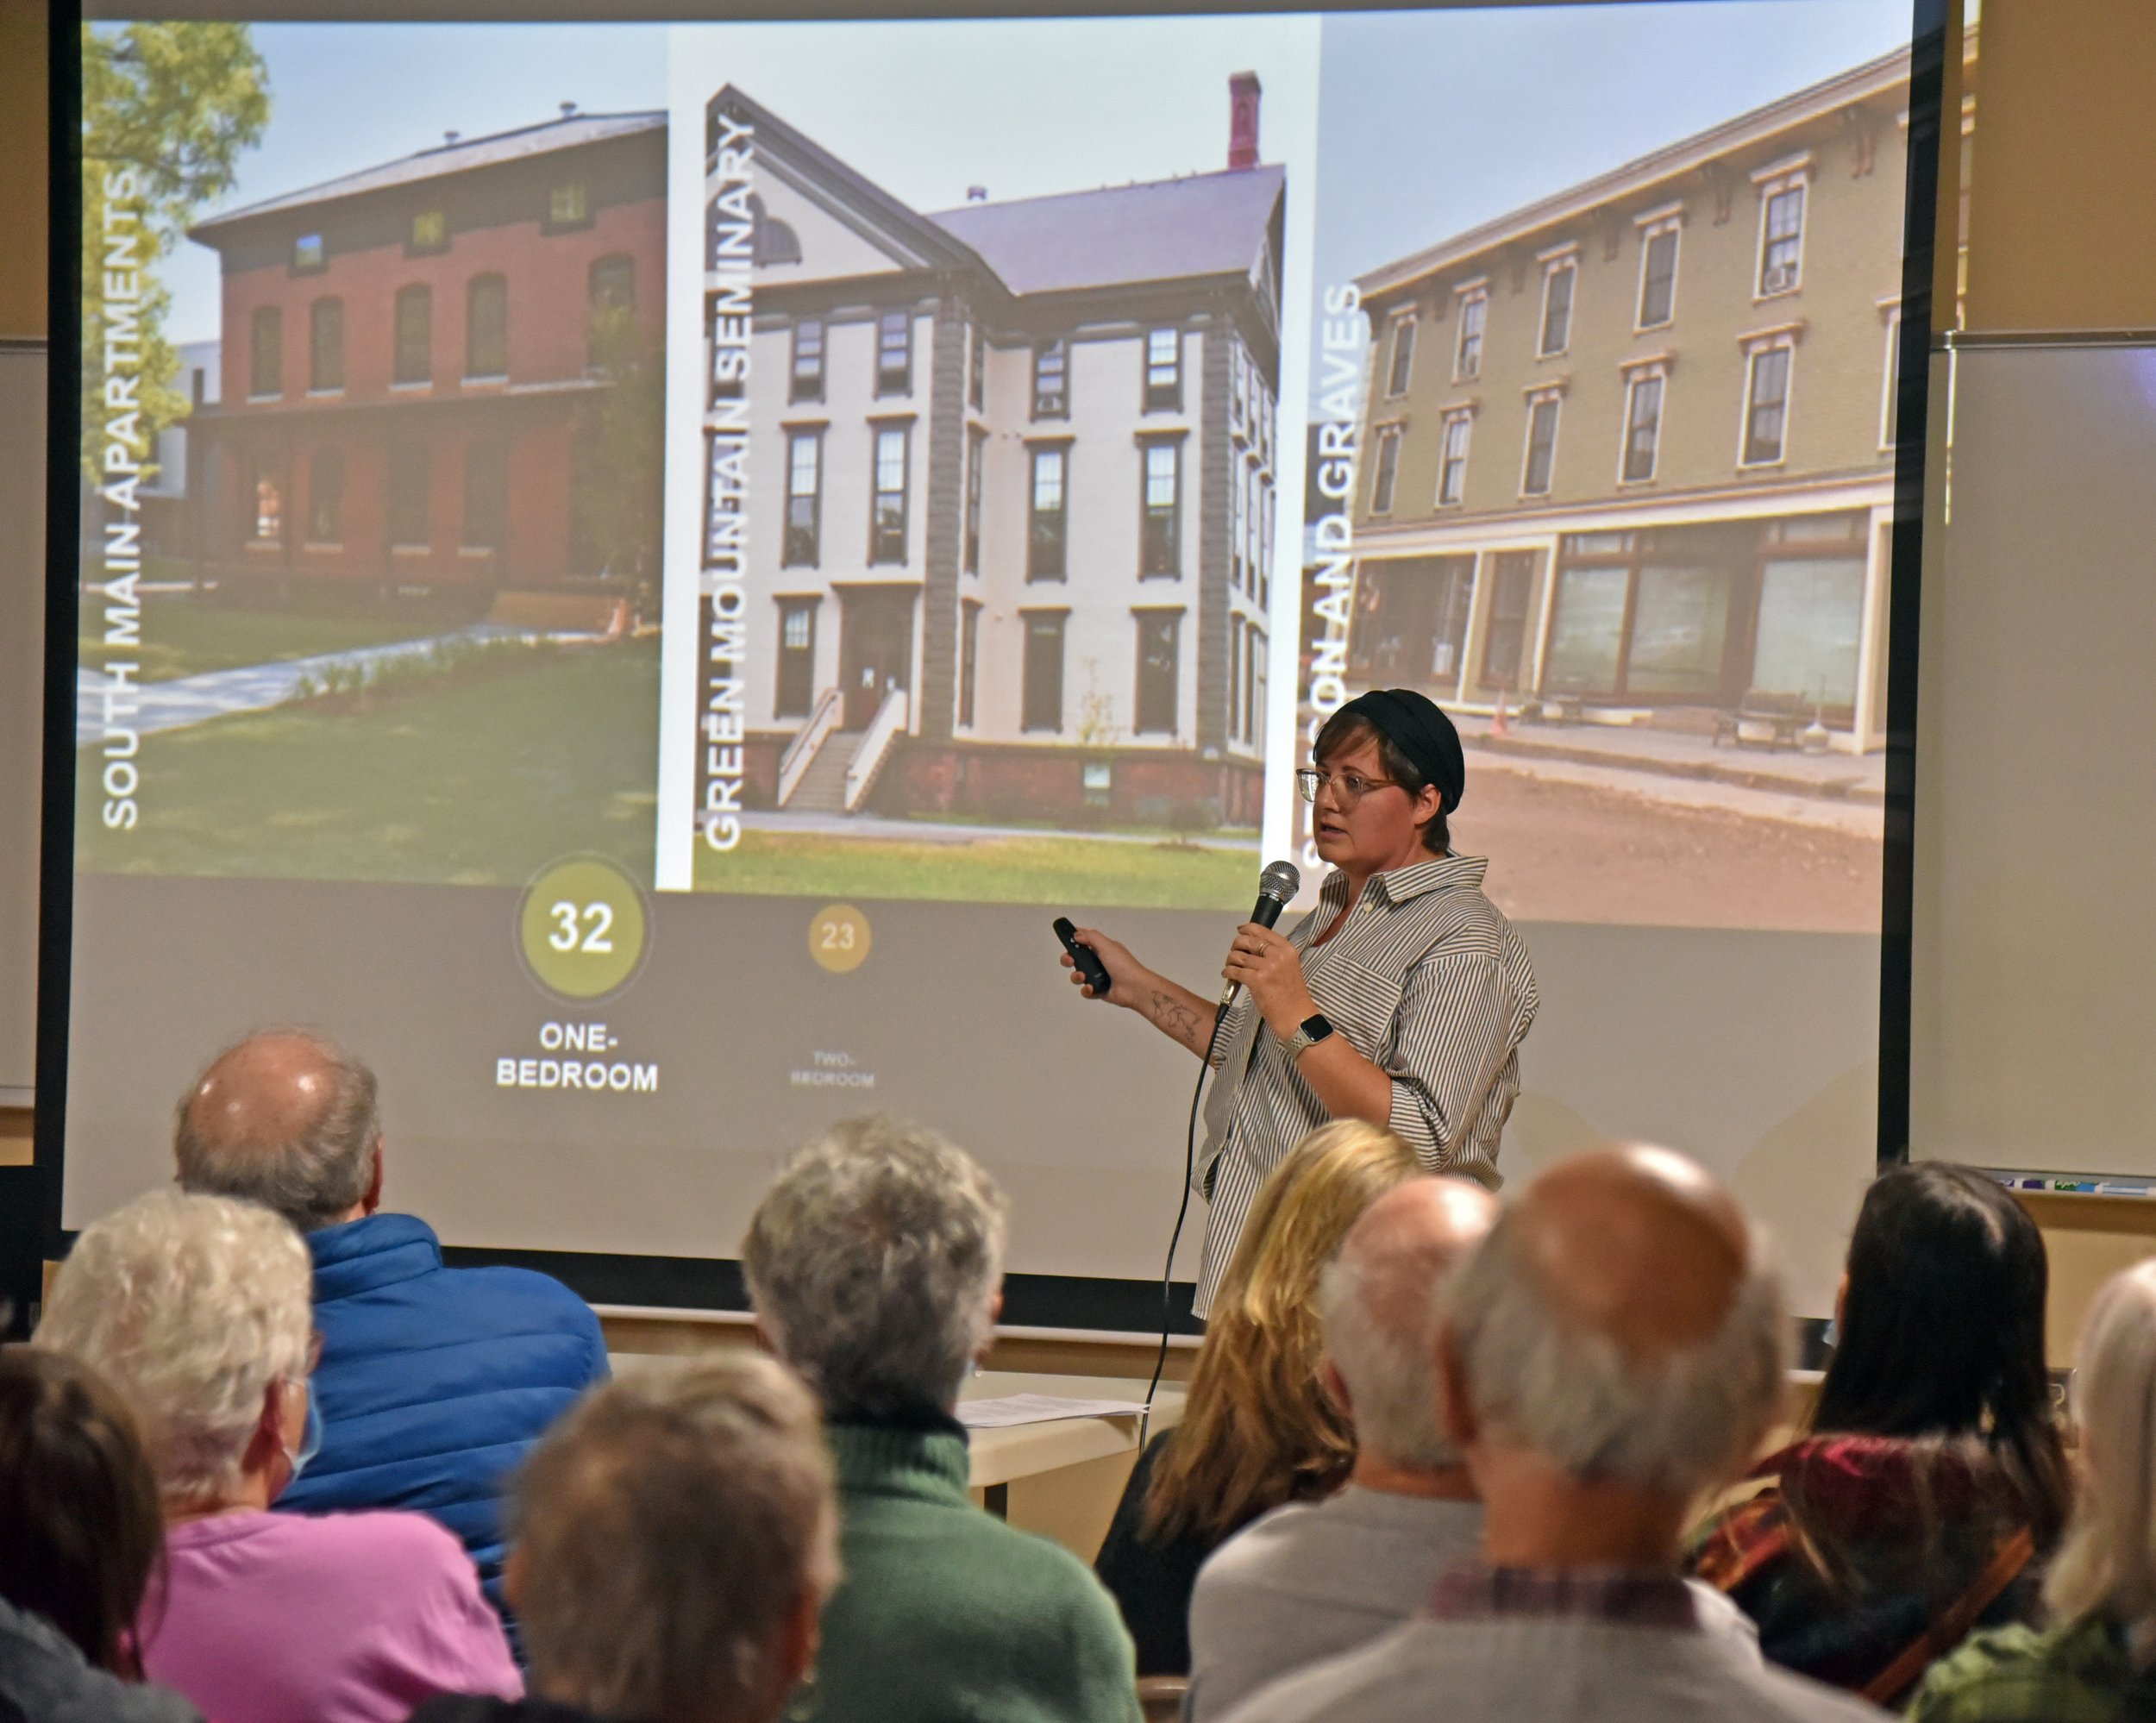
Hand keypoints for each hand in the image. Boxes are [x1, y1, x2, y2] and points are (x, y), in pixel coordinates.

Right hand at [1062, 926, 1149, 1007]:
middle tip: (1070, 961)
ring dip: (1076, 976)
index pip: (1083, 941)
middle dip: (1068, 960)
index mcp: (1101, 948)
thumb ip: (1091, 937)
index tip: (1065, 941)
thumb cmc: (1122, 964)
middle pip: (1075, 959)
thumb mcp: (1107, 945)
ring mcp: (1097, 977)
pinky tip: (1092, 988)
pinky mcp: (1097, 991)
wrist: (1135, 988)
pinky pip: (1085, 991)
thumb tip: (1076, 934)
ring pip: (1077, 976)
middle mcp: (1098, 962)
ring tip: (1084, 977)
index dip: (1072, 940)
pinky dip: (1086, 990)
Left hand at [1222, 922, 1315, 1037]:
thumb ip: (1273, 955)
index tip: (1239, 931)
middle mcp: (1277, 954)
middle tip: (1234, 955)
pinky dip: (1227, 972)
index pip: (1262, 931)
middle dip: (1236, 946)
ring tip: (1230, 966)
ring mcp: (1267, 967)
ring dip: (1230, 960)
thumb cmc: (1292, 995)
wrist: (1297, 1017)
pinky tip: (1227, 975)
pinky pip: (1234, 970)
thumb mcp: (1288, 967)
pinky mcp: (1257, 980)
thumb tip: (1250, 948)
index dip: (1246, 929)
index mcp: (1287, 949)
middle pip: (1247, 941)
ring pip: (1238, 956)